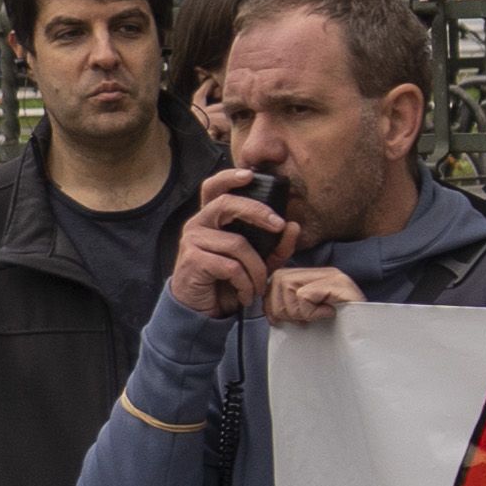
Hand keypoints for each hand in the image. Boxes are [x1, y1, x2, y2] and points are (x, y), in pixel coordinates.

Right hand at [167, 171, 289, 319]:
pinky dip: (245, 283)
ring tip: (258, 286)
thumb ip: (276, 246)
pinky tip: (244, 294)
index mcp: (212, 218)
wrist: (202, 310)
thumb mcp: (258, 262)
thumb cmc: (228, 281)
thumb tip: (293, 226)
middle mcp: (199, 223)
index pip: (214, 188)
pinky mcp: (192, 260)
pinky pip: (230, 266)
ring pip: (237, 244)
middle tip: (278, 225)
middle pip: (226, 203)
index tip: (251, 175)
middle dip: (257, 211)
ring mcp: (193, 240)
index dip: (230, 177)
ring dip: (256, 269)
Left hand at [266, 265, 356, 328]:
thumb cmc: (340, 331)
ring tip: (314, 319)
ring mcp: (333, 277)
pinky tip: (326, 315)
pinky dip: (310, 312)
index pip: (276, 278)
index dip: (271, 302)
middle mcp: (325, 272)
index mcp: (315, 277)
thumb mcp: (309, 317)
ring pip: (288, 287)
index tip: (279, 320)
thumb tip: (266, 308)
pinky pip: (304, 296)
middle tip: (300, 322)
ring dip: (297, 311)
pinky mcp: (338, 285)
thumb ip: (291, 306)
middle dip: (280, 308)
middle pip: (278, 280)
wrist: (371, 338)